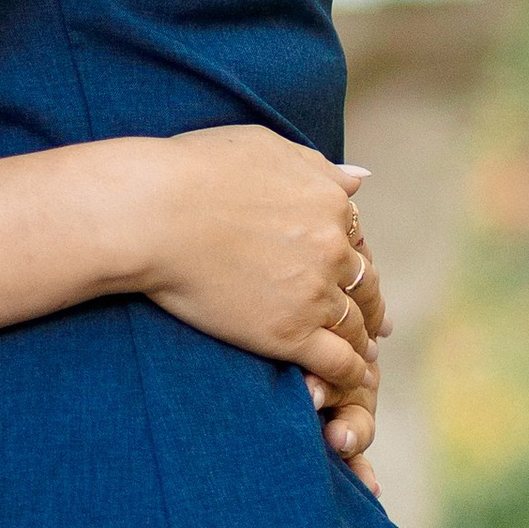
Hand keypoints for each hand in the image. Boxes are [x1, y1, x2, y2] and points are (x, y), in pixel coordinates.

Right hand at [127, 128, 386, 480]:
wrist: (152, 214)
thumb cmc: (193, 171)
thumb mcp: (265, 147)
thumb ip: (317, 167)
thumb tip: (361, 180)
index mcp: (328, 202)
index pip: (356, 240)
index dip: (356, 262)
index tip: (356, 278)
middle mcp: (332, 247)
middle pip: (365, 283)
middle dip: (371, 306)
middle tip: (376, 326)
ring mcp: (314, 293)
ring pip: (354, 325)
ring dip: (362, 343)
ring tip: (363, 356)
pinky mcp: (290, 334)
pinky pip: (337, 361)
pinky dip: (349, 373)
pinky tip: (349, 380)